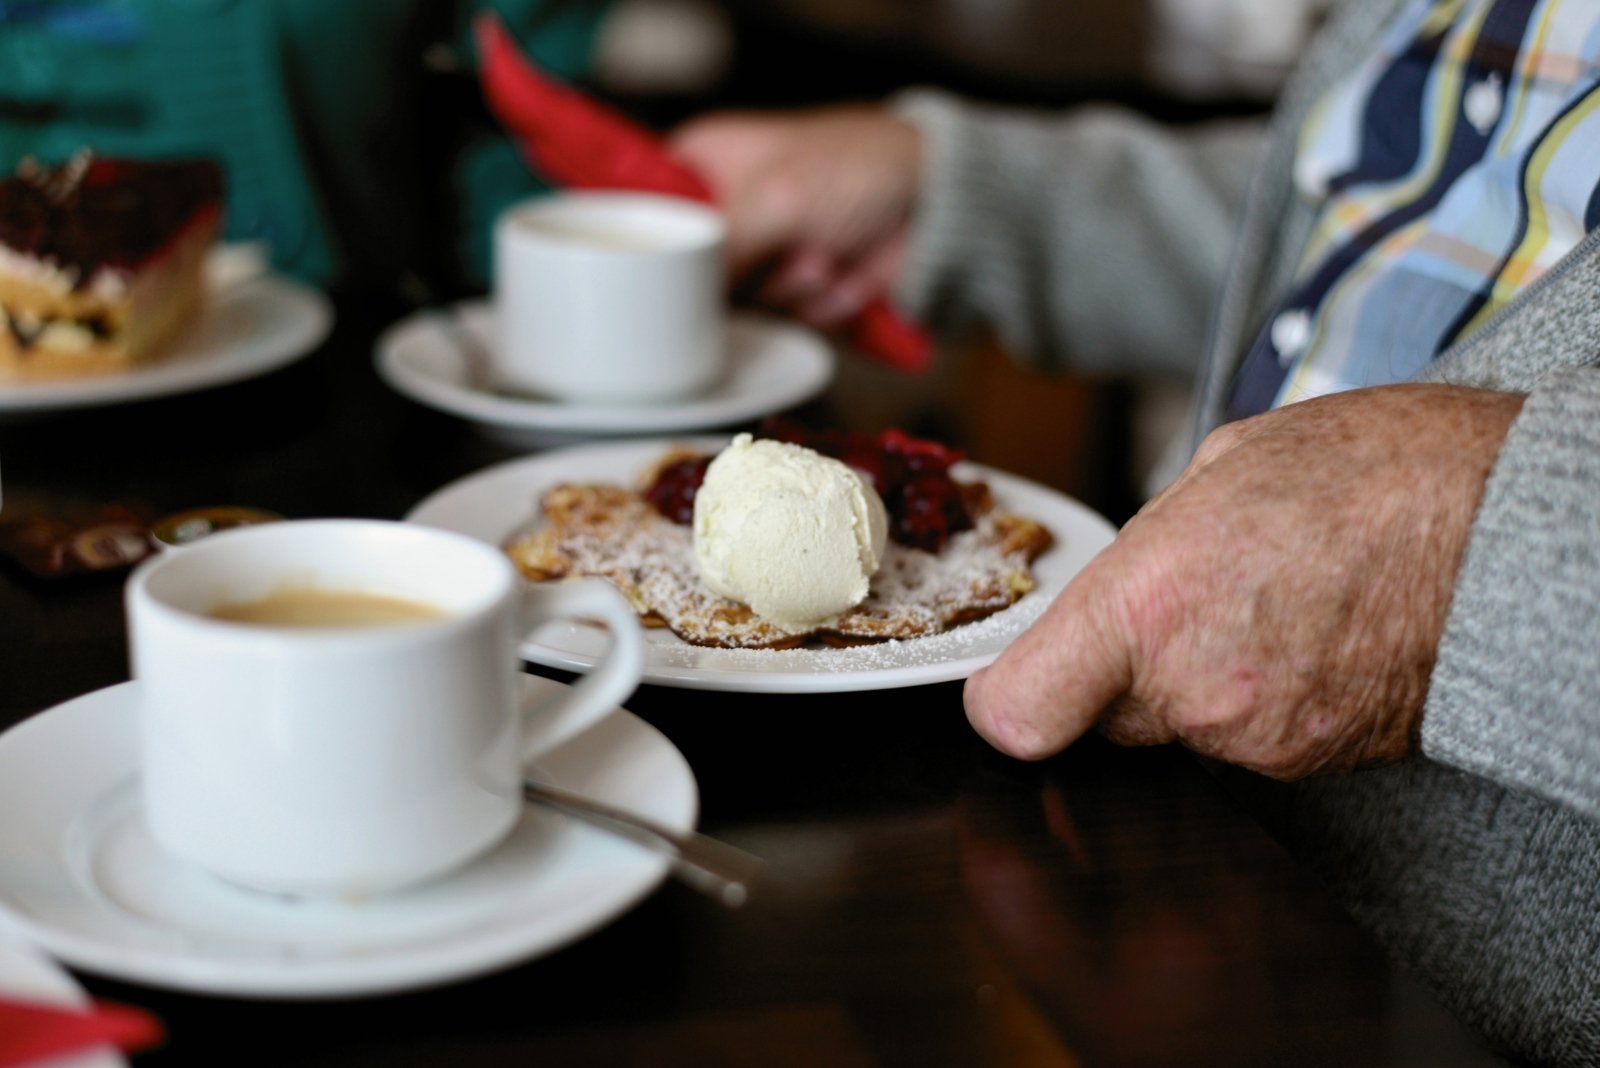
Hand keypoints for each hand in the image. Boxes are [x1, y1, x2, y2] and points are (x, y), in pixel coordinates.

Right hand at [668, 106, 920, 328]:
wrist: (937, 202)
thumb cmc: (857, 168)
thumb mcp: (774, 199)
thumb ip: (715, 251)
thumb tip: (671, 301)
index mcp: (704, 163)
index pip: (647, 212)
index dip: (657, 249)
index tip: (671, 271)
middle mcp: (726, 209)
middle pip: (692, 275)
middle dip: (748, 274)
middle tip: (781, 250)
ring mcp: (763, 253)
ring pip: (743, 305)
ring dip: (792, 287)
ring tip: (825, 254)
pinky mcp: (797, 288)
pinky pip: (785, 318)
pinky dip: (821, 302)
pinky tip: (846, 272)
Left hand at [964, 384, 1525, 777]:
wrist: (1509, 529)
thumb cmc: (1377, 472)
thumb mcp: (1222, 467)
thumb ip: (1148, 545)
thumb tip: (1120, 581)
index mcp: (1148, 605)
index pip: (1018, 712)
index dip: (1006, 698)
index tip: (1014, 680)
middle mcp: (1195, 690)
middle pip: (1102, 715)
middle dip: (1122, 667)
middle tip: (1187, 599)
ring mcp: (1259, 740)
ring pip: (1181, 724)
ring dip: (1202, 678)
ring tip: (1272, 599)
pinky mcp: (1315, 766)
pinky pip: (1249, 738)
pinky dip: (1263, 697)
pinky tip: (1309, 631)